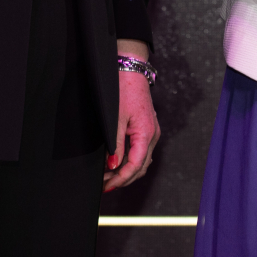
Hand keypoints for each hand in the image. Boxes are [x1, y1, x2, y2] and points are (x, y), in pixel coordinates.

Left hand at [104, 40, 160, 191]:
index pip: (135, 166)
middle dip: (123, 179)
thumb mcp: (115, 118)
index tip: (105, 187)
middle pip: (141, 167)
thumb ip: (116, 144)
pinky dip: (130, 162)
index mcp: (146, 133)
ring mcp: (152, 131)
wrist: (131, 69)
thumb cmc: (123, 90)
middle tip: (103, 185)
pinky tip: (116, 163)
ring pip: (142, 161)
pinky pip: (141, 152)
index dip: (120, 180)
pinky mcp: (147, 128)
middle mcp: (153, 135)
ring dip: (126, 172)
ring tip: (107, 177)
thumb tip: (113, 167)